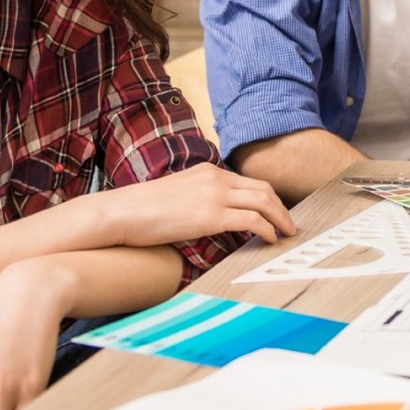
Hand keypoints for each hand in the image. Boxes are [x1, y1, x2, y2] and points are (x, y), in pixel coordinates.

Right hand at [82, 163, 294, 247]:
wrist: (121, 212)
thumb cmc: (141, 210)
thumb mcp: (176, 195)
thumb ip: (198, 199)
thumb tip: (211, 218)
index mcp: (207, 171)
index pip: (248, 181)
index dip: (268, 198)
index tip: (276, 212)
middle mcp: (214, 177)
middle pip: (263, 188)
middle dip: (281, 207)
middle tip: (289, 224)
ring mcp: (214, 194)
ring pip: (264, 201)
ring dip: (280, 219)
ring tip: (286, 233)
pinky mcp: (211, 215)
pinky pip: (252, 220)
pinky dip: (267, 229)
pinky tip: (270, 239)